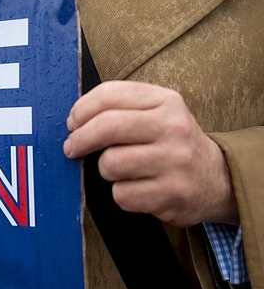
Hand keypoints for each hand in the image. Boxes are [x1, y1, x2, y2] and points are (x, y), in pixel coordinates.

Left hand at [63, 81, 237, 227]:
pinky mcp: (171, 194)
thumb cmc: (171, 142)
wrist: (217, 180)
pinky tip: (136, 188)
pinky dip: (121, 193)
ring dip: (105, 169)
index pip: (110, 94)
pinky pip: (121, 194)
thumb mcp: (157, 112)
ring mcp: (174, 162)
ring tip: (119, 169)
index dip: (81, 109)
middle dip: (80, 139)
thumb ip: (119, 107)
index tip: (72, 123)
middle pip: (107, 127)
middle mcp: (173, 128)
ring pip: (111, 163)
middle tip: (72, 148)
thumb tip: (74, 119)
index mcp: (166, 101)